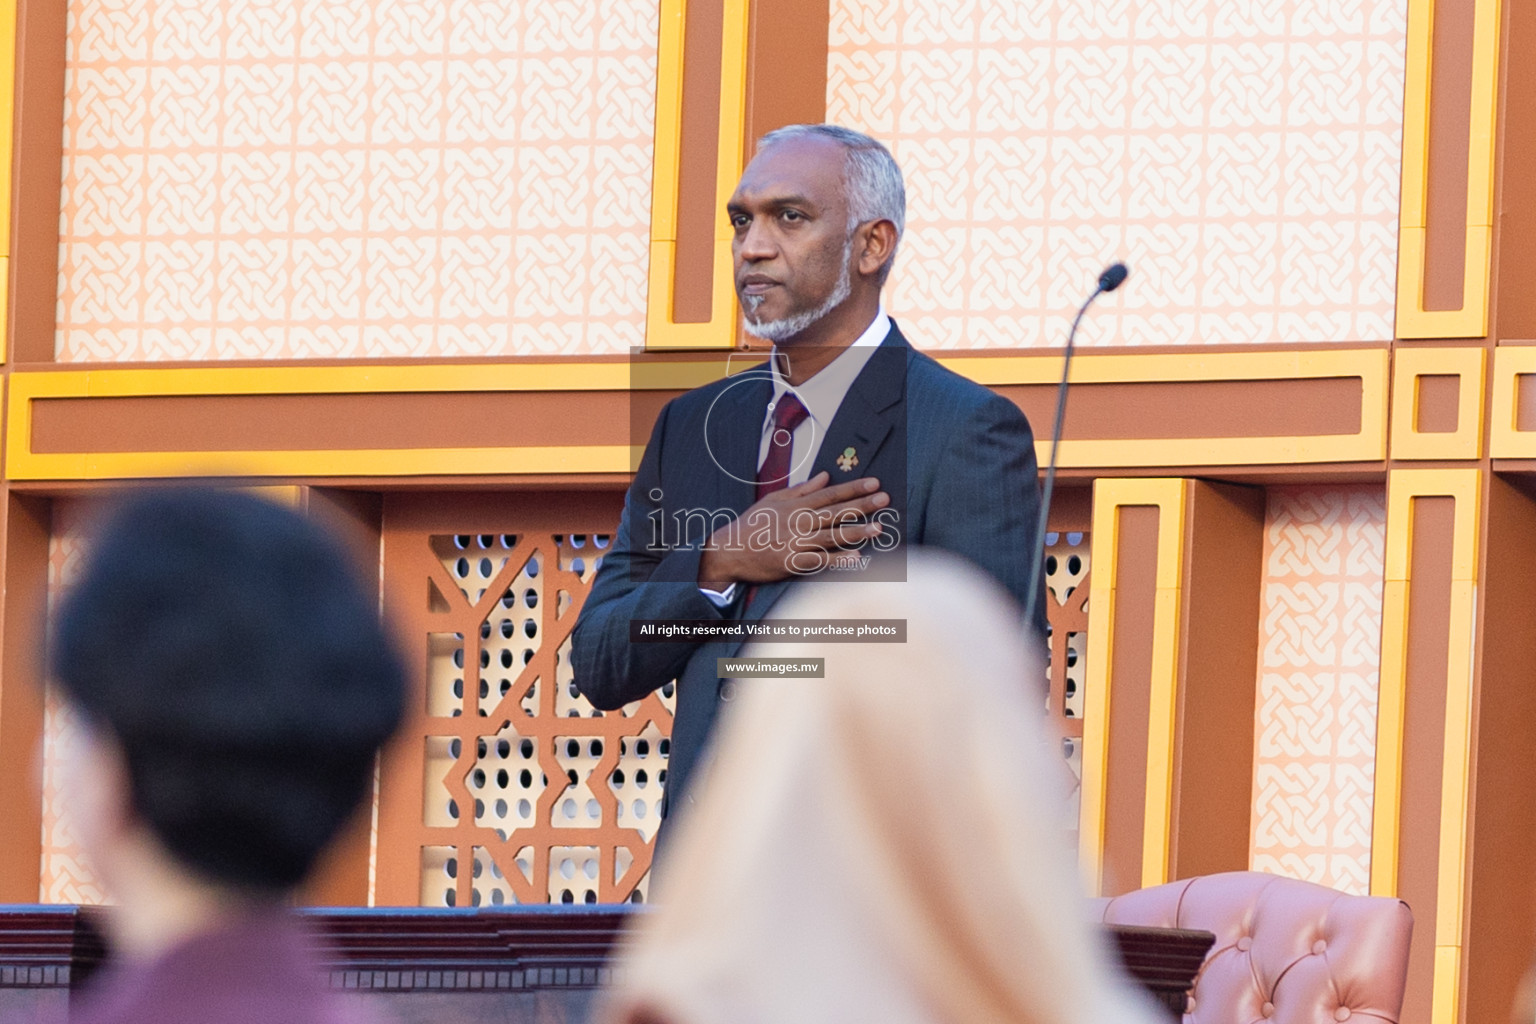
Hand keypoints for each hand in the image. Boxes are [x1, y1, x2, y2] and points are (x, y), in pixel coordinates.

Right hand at [698, 472, 888, 587]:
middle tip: (885, 499)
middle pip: (835, 512)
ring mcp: (796, 543)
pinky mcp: (792, 563)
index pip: (830, 494)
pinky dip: (838, 560)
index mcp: (795, 506)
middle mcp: (798, 522)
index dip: (853, 488)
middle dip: (862, 505)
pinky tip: (857, 558)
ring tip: (879, 528)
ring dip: (857, 532)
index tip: (875, 482)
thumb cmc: (752, 525)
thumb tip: (825, 475)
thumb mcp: (774, 500)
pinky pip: (819, 561)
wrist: (729, 550)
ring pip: (831, 535)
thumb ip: (802, 489)